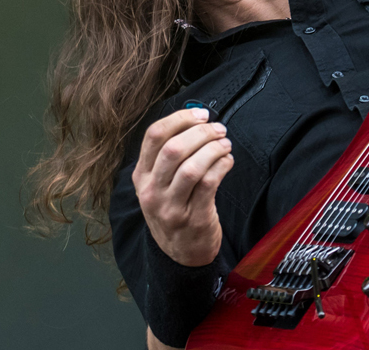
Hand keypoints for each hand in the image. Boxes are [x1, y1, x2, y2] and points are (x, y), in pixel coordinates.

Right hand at [132, 108, 233, 266]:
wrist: (180, 254)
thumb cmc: (174, 209)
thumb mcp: (159, 185)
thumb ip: (169, 156)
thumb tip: (197, 119)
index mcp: (141, 176)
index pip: (154, 136)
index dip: (180, 118)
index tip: (201, 114)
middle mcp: (152, 191)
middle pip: (173, 149)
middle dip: (201, 133)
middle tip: (219, 130)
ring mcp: (171, 207)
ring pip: (193, 166)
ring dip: (214, 149)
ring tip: (225, 145)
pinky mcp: (193, 218)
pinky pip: (209, 183)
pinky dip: (222, 166)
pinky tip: (227, 161)